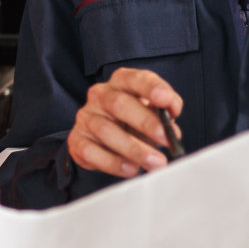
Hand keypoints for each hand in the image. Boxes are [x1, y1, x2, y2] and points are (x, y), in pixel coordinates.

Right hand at [67, 68, 181, 178]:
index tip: (166, 100)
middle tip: (166, 139)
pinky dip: (114, 163)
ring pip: (106, 131)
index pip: (135, 79)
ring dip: (134, 149)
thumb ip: (166, 110)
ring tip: (156, 162)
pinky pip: (92, 152)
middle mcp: (100, 95)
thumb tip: (171, 118)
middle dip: (145, 122)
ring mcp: (86, 117)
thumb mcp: (153, 112)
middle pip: (119, 104)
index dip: (151, 88)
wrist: (106, 141)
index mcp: (121, 82)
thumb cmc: (134, 122)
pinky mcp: (77, 140)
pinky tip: (131, 169)